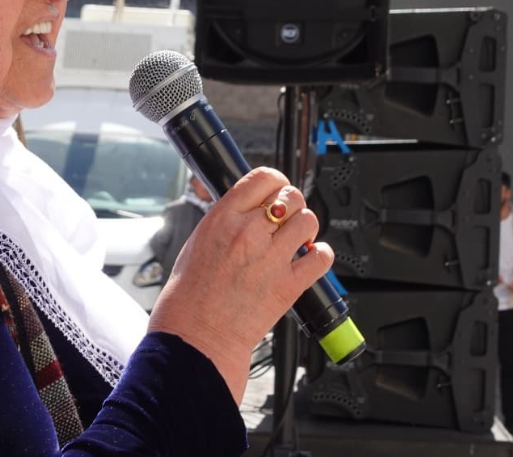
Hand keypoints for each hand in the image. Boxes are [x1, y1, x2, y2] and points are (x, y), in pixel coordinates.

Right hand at [147, 168, 333, 404]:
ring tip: (296, 240)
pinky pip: (322, 257)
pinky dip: (320, 255)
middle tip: (285, 220)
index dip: (276, 181)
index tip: (277, 190)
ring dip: (305, 228)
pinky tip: (309, 259)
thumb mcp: (199, 239)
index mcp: (223, 217)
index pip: (263, 177)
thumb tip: (253, 206)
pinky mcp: (288, 284)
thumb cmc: (191, 294)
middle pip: (290, 196)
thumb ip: (228, 218)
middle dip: (292, 205)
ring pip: (309, 220)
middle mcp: (248, 232)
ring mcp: (271, 258)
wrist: (196, 334)